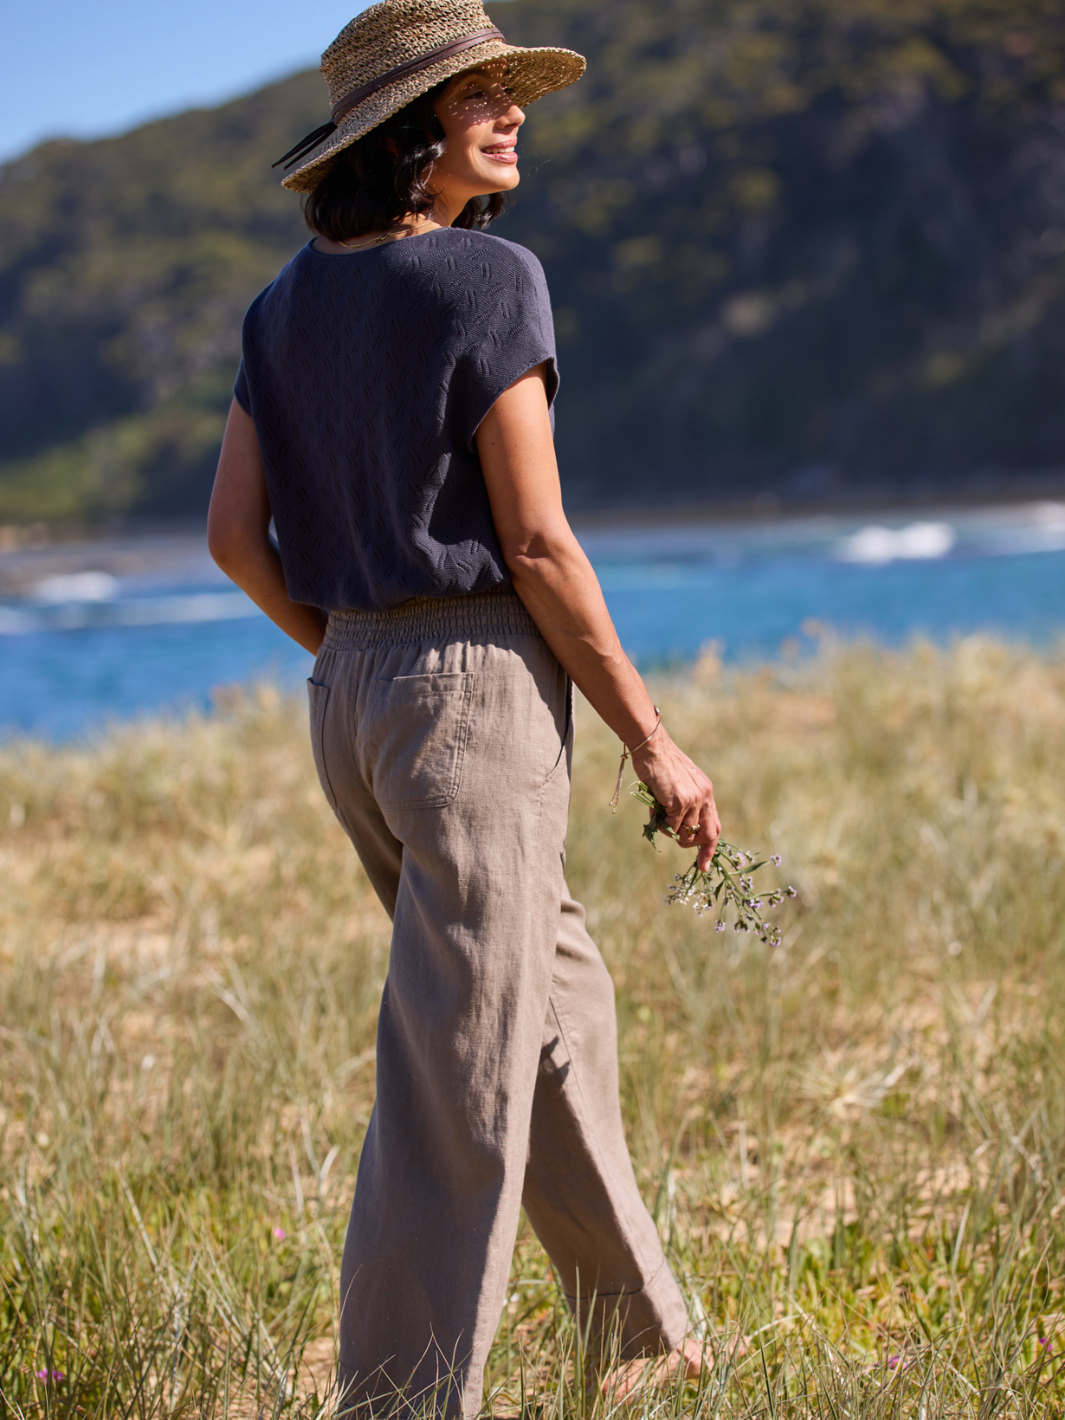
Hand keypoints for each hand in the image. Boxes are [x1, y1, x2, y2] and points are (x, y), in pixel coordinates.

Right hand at [631, 727, 720, 871]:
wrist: (653, 748)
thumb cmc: (660, 765)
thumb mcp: (679, 784)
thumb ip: (683, 805)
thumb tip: (675, 830)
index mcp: (706, 792)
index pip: (715, 826)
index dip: (710, 848)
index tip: (704, 865)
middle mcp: (704, 796)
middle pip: (708, 834)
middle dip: (692, 845)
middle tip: (678, 840)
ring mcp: (694, 799)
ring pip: (684, 832)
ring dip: (669, 829)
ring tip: (658, 811)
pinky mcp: (680, 801)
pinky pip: (671, 824)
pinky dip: (661, 820)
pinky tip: (655, 805)